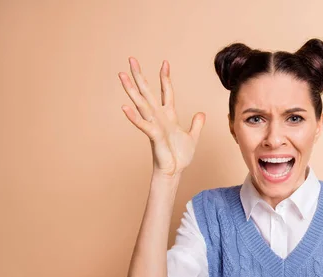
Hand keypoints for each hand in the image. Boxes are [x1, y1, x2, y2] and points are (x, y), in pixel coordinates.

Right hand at [118, 57, 204, 176]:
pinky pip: (142, 124)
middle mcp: (159, 117)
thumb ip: (196, 125)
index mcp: (169, 116)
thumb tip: (201, 113)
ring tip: (121, 75)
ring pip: (141, 104)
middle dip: (140, 75)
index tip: (165, 62)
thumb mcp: (192, 137)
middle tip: (131, 59)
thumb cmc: (179, 157)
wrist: (174, 172)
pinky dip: (134, 117)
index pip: (166, 92)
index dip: (165, 77)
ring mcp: (154, 125)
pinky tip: (124, 107)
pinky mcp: (153, 136)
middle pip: (148, 92)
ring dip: (131, 90)